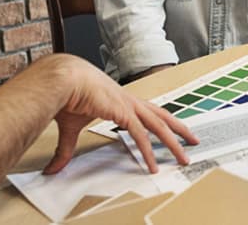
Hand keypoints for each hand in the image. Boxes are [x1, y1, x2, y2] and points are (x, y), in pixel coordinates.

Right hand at [40, 56, 198, 174]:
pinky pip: (141, 136)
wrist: (62, 79)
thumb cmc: (66, 95)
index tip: (174, 130)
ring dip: (173, 143)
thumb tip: (55, 167)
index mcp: (121, 101)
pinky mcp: (123, 112)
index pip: (150, 112)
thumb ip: (67, 149)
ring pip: (159, 126)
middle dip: (180, 129)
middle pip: (163, 117)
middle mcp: (130, 102)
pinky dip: (148, 151)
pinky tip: (153, 165)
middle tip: (193, 141)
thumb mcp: (71, 127)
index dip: (164, 121)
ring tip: (184, 158)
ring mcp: (129, 106)